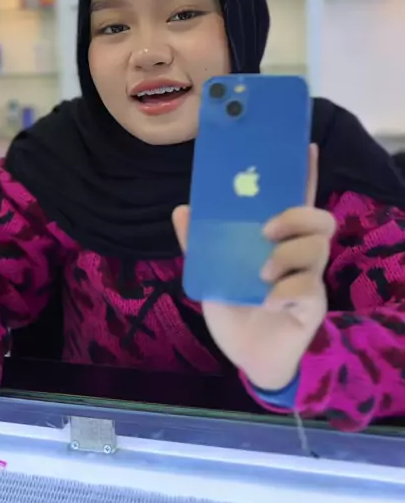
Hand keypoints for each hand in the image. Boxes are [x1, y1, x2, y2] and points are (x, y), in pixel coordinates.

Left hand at [173, 146, 335, 391]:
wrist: (245, 355)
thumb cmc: (234, 308)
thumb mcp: (209, 273)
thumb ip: (197, 243)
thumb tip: (181, 209)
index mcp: (279, 239)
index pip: (298, 200)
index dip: (305, 174)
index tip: (307, 147)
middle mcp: (300, 254)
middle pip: (320, 218)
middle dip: (296, 216)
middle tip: (266, 230)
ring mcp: (310, 279)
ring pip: (317, 248)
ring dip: (287, 256)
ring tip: (261, 274)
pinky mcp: (312, 306)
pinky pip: (309, 288)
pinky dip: (285, 292)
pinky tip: (269, 302)